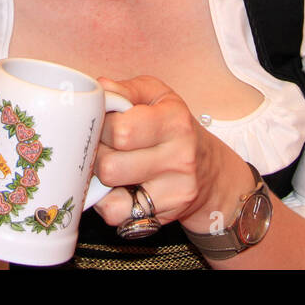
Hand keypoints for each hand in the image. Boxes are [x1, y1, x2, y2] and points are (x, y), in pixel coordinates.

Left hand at [92, 76, 255, 233]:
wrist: (207, 168)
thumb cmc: (173, 127)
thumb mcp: (156, 96)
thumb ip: (125, 90)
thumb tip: (99, 90)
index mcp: (175, 121)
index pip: (120, 130)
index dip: (101, 126)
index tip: (104, 123)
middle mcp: (179, 157)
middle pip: (110, 165)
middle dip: (97, 154)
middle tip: (104, 146)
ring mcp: (174, 190)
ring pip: (110, 191)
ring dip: (101, 178)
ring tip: (112, 164)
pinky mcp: (163, 214)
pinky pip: (115, 214)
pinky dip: (107, 202)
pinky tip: (118, 187)